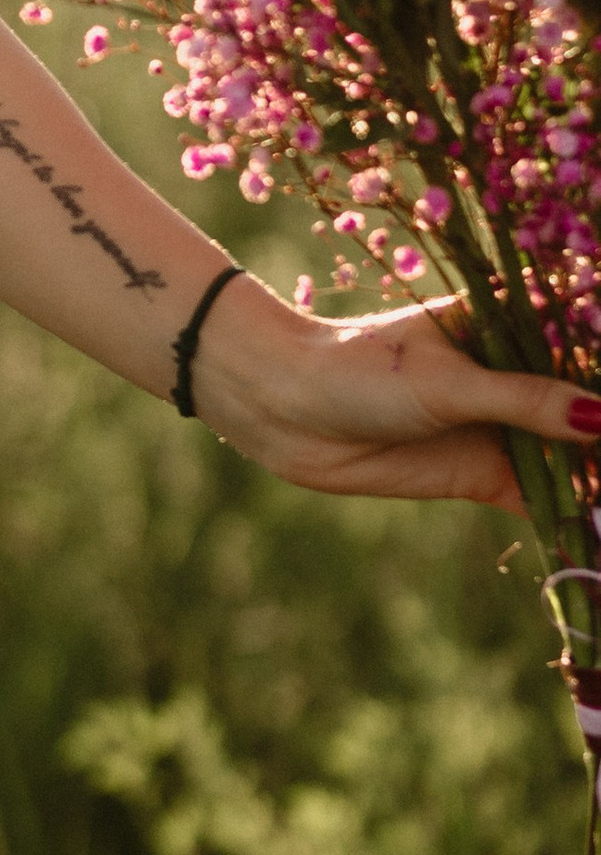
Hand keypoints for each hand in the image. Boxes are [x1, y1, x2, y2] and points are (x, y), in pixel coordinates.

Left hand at [196, 280, 600, 509]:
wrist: (285, 410)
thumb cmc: (359, 371)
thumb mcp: (449, 382)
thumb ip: (529, 402)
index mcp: (511, 323)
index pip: (587, 337)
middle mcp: (519, 374)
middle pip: (589, 401)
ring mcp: (508, 426)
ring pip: (579, 456)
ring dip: (600, 476)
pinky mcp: (489, 476)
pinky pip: (551, 498)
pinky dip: (582, 515)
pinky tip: (599, 531)